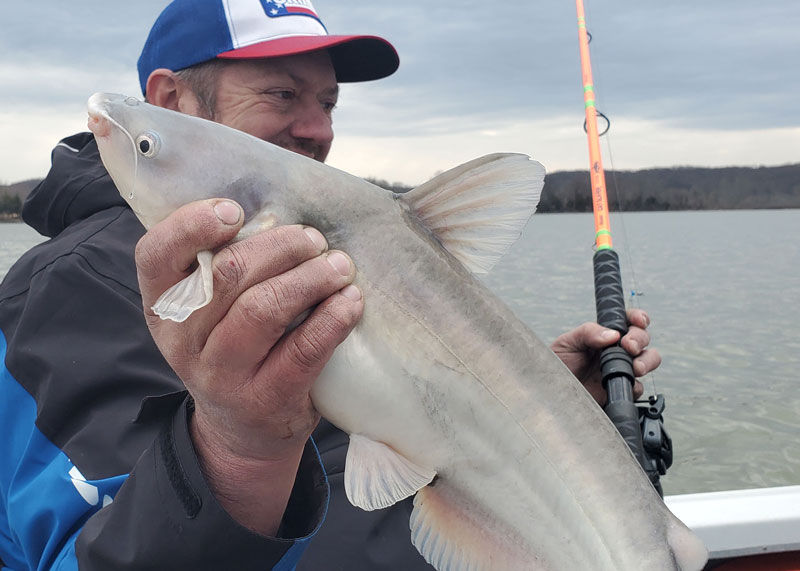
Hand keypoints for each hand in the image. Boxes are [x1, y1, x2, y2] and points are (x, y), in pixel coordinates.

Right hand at [135, 198, 363, 534]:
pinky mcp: (266, 399)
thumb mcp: (209, 313)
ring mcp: (223, 375)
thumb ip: (223, 268)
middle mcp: (184, 341)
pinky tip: (350, 301)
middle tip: (313, 239)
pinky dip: (332, 318)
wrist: (242, 431)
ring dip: (310, 278)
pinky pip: (303, 350)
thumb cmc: (233, 349)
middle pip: (227, 276)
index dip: (192, 224)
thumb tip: (279, 212)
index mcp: (163, 307)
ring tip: (339, 266)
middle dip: (279, 246)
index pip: (155, 255)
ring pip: (263, 309)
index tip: (236, 211)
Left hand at [550, 309, 660, 405]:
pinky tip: (621, 383)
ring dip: (647, 361)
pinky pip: (638, 387)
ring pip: (648, 360)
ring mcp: (621, 369)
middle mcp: (617, 350)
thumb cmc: (558, 363)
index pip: (629, 321)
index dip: (638, 318)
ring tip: (636, 367)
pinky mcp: (621, 388)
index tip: (638, 321)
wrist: (552, 390)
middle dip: (640, 339)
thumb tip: (612, 334)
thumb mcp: (568, 342)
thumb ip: (589, 333)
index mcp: (606, 335)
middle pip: (642, 339)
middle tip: (628, 346)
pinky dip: (635, 384)